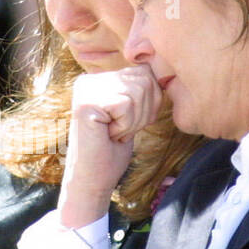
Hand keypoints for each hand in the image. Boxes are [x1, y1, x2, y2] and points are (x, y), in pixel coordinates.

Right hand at [58, 65, 161, 226]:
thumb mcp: (133, 112)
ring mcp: (86, 89)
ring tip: (114, 133)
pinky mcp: (86, 103)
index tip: (127, 123)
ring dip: (133, 121)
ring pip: (138, 91)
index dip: (149, 103)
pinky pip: (127, 105)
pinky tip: (108, 135)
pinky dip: (125, 126)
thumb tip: (163, 68)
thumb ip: (142, 88)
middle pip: (144, 80)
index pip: (146, 72)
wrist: (93, 180)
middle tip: (120, 130)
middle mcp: (89, 79)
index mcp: (99, 78)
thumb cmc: (112, 150)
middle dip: (142, 112)